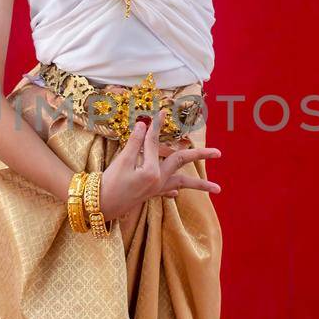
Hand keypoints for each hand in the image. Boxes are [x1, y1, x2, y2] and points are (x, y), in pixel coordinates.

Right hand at [97, 108, 222, 221]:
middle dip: (200, 155)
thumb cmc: (108, 183)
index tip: (162, 111)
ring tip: (217, 189)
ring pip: (182, 182)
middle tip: (219, 153)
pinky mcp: (150, 194)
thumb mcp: (121, 161)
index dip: (156, 125)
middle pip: (181, 161)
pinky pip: (168, 191)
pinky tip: (178, 192)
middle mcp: (158, 180)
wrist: (100, 206)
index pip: (155, 143)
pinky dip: (175, 189)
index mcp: (151, 170)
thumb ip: (135, 143)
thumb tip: (145, 125)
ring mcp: (156, 188)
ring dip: (200, 185)